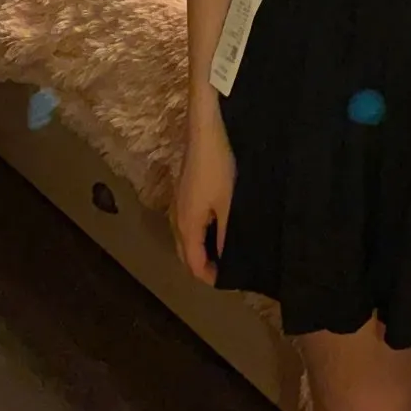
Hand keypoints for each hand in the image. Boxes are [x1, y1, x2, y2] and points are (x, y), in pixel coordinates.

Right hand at [172, 115, 234, 285]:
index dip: (211, 278)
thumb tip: (228, 260)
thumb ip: (226, 235)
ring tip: (227, 251)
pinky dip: (201, 233)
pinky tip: (219, 227)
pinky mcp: (184, 190)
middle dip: (204, 266)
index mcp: (187, 226)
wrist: (206, 129)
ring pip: (187, 238)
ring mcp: (179, 202)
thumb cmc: (219, 167)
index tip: (232, 281)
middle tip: (230, 270)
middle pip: (186, 254)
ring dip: (202, 249)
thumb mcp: (228, 205)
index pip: (194, 265)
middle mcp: (177, 217)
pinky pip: (190, 222)